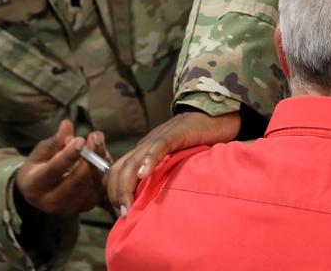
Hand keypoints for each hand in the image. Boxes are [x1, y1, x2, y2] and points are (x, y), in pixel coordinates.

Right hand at [15, 119, 108, 214]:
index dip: (68, 155)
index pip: (54, 170)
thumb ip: (55, 141)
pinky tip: (102, 156)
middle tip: (96, 137)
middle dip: (90, 156)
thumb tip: (67, 124)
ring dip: (100, 161)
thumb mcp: (40, 153)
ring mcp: (69, 208)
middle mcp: (50, 202)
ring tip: (99, 143)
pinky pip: (99, 190)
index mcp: (34, 185)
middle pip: (77, 180)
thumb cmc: (39, 167)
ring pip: (91, 185)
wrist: (39, 194)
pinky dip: (104, 172)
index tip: (81, 139)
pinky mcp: (83, 209)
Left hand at [105, 111, 239, 215]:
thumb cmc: (198, 142)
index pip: (118, 171)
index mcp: (144, 152)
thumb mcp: (176, 162)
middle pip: (119, 169)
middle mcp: (146, 145)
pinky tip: (145, 174)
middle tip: (124, 214)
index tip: (123, 211)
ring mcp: (159, 139)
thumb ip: (163, 176)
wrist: (216, 117)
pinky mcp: (175, 134)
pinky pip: (158, 147)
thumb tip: (153, 202)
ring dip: (126, 186)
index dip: (115, 191)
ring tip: (128, 206)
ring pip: (133, 161)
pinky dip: (149, 161)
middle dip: (116, 193)